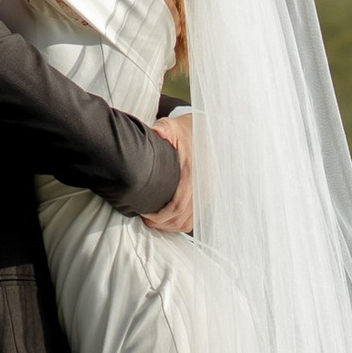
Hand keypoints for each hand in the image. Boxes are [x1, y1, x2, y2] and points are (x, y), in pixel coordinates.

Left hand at [145, 107, 193, 234]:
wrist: (207, 133)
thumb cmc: (187, 132)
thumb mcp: (173, 126)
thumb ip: (164, 128)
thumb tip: (156, 132)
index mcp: (191, 173)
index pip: (178, 205)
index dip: (160, 215)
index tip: (144, 213)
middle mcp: (200, 187)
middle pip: (181, 218)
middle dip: (161, 223)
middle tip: (144, 217)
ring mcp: (204, 194)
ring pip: (187, 222)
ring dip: (169, 226)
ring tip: (153, 219)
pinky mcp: (205, 197)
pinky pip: (194, 219)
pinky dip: (179, 224)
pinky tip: (167, 219)